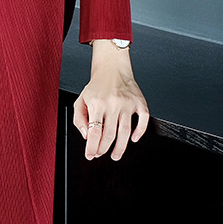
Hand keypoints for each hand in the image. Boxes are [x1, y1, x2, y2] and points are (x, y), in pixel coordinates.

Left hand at [72, 40, 148, 160]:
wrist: (112, 68)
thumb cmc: (97, 86)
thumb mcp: (81, 100)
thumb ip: (79, 119)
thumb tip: (86, 137)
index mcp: (97, 103)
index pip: (94, 132)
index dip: (92, 147)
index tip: (90, 155)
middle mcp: (112, 103)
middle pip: (109, 135)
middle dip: (104, 149)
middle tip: (101, 154)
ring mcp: (127, 103)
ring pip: (125, 131)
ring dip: (120, 148)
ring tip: (115, 155)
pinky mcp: (139, 102)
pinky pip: (143, 120)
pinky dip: (140, 132)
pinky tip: (133, 139)